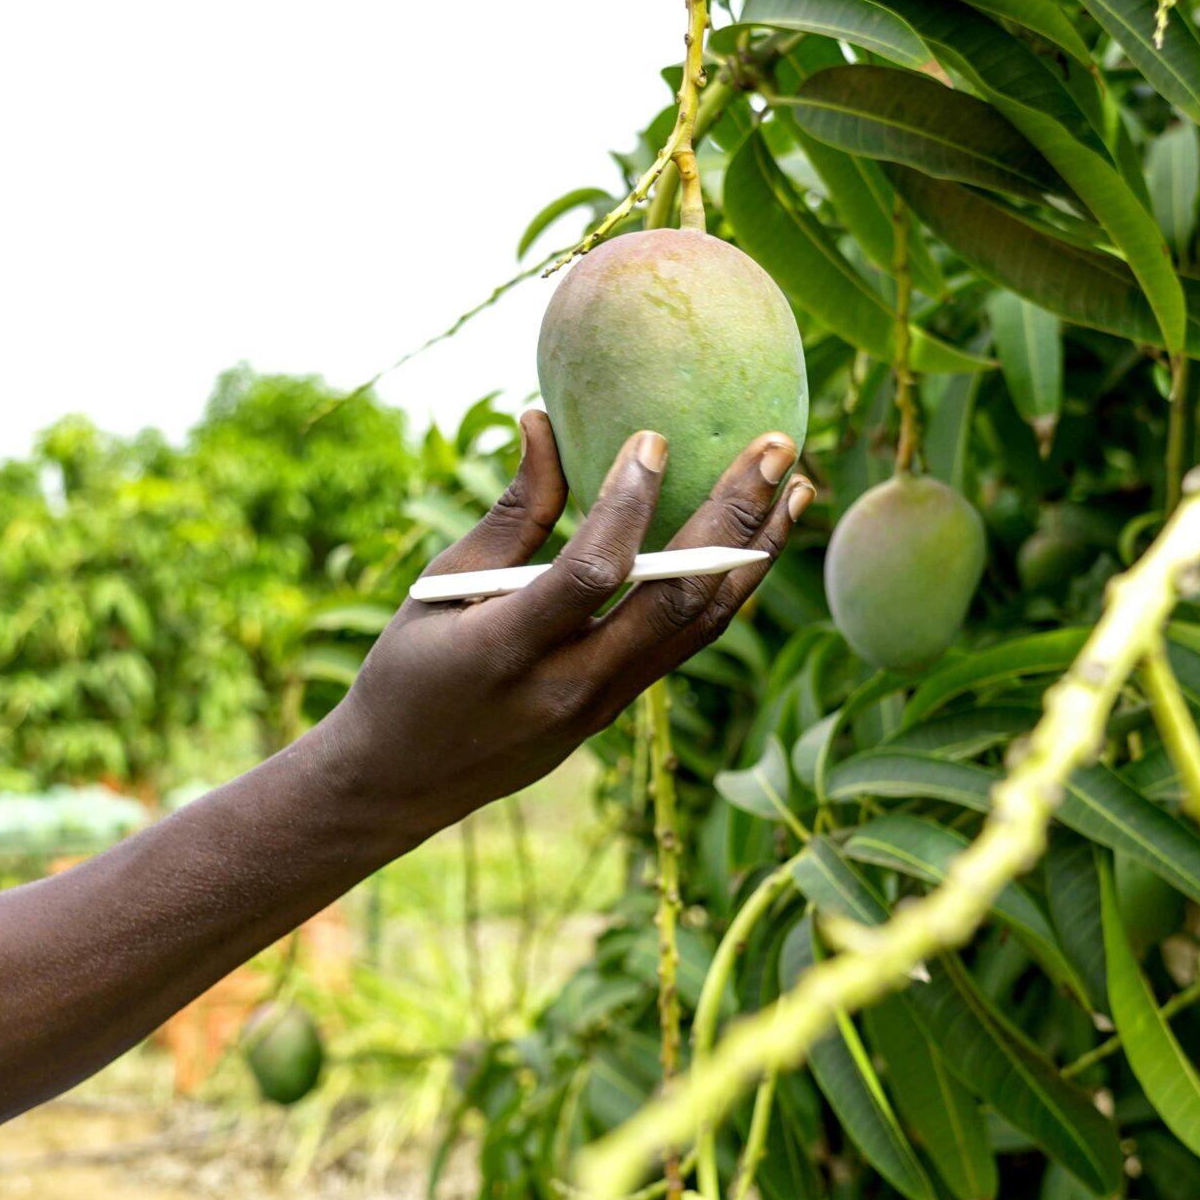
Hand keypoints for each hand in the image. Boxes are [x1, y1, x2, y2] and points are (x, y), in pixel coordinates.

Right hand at [324, 412, 809, 830]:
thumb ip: (510, 513)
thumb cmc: (408, 669)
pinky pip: (685, 644)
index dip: (627, 505)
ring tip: (796, 486)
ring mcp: (600, 707)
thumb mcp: (441, 587)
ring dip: (754, 554)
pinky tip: (753, 539)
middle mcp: (567, 687)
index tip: (654, 438)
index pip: (589, 575)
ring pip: (699, 628)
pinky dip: (725, 588)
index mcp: (505, 651)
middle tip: (776, 446)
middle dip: (734, 517)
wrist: (403, 780)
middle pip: (675, 601)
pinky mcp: (616, 711)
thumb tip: (543, 419)